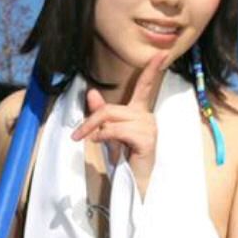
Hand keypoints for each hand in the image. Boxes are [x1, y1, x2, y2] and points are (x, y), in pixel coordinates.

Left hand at [72, 53, 165, 196]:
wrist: (134, 184)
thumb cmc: (124, 161)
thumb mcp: (108, 134)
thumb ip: (101, 113)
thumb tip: (92, 92)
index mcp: (140, 112)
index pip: (145, 86)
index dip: (152, 68)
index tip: (161, 53)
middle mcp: (146, 116)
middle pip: (111, 109)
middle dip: (90, 121)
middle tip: (76, 135)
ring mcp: (149, 127)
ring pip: (112, 118)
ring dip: (95, 131)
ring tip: (91, 142)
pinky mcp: (146, 139)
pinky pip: (117, 130)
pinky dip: (104, 136)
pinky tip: (101, 144)